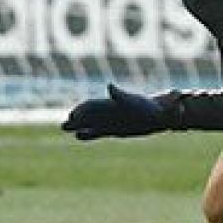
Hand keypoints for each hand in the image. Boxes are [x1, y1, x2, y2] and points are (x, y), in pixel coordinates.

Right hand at [61, 84, 176, 139]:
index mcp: (113, 104)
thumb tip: (110, 87)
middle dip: (77, 118)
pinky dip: (88, 133)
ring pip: (90, 123)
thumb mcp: (135, 103)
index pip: (93, 105)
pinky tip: (79, 135)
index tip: (73, 115)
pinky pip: (97, 131)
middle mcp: (109, 111)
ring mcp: (110, 120)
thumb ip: (121, 96)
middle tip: (64, 125)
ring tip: (65, 127)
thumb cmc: (149, 108)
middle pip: (88, 114)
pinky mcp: (113, 129)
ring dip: (79, 125)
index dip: (82, 109)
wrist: (159, 115)